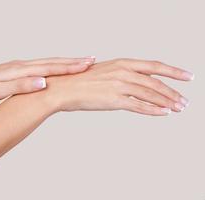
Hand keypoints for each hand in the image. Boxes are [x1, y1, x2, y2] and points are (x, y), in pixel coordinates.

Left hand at [0, 57, 94, 104]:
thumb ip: (21, 86)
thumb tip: (43, 82)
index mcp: (19, 70)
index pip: (49, 67)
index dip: (69, 67)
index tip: (86, 65)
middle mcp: (22, 65)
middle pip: (52, 62)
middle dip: (72, 62)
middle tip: (91, 60)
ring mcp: (20, 66)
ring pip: (47, 63)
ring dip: (65, 62)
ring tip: (81, 63)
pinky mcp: (17, 70)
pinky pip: (41, 67)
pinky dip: (53, 66)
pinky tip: (58, 69)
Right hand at [46, 58, 193, 115]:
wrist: (63, 88)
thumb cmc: (80, 81)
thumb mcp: (103, 71)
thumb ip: (120, 74)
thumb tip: (132, 80)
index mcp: (122, 63)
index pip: (154, 65)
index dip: (173, 71)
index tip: (187, 76)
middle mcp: (123, 71)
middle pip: (156, 81)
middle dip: (173, 92)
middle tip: (185, 101)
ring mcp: (119, 85)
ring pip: (150, 94)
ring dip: (167, 102)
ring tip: (178, 108)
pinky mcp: (113, 99)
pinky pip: (138, 105)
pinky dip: (153, 110)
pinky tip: (164, 113)